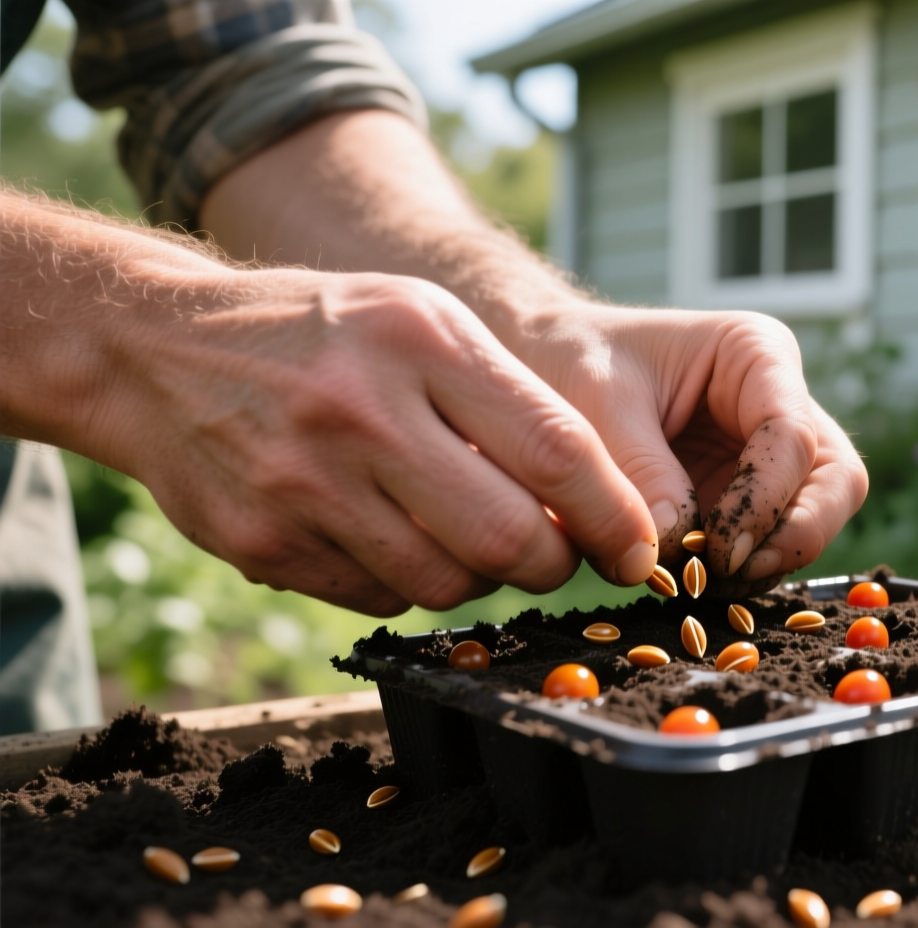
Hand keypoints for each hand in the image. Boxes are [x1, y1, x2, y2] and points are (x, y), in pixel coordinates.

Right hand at [91, 269, 660, 614]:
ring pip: (449, 583)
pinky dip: (410, 582)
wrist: (155, 349)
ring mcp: (305, 486)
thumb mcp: (423, 319)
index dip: (614, 514)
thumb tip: (599, 497)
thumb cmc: (326, 332)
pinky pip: (382, 599)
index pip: (557, 450)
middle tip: (556, 552)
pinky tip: (392, 534)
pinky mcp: (264, 544)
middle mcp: (363, 412)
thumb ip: (508, 396)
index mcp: (421, 340)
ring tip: (468, 532)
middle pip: (510, 538)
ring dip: (483, 576)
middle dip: (554, 563)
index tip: (637, 544)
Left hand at [514, 305, 868, 595]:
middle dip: (797, 533)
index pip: (793, 434)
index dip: (764, 499)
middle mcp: (778, 402)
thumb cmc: (568, 358)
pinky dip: (743, 570)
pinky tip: (697, 581)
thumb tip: (672, 549)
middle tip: (732, 573)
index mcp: (756, 354)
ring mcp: (765, 455)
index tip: (715, 549)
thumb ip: (638, 469)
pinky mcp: (741, 498)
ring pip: (816, 516)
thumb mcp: (594, 399)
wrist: (540, 365)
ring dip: (771, 558)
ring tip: (706, 583)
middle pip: (835, 479)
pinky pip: (770, 541)